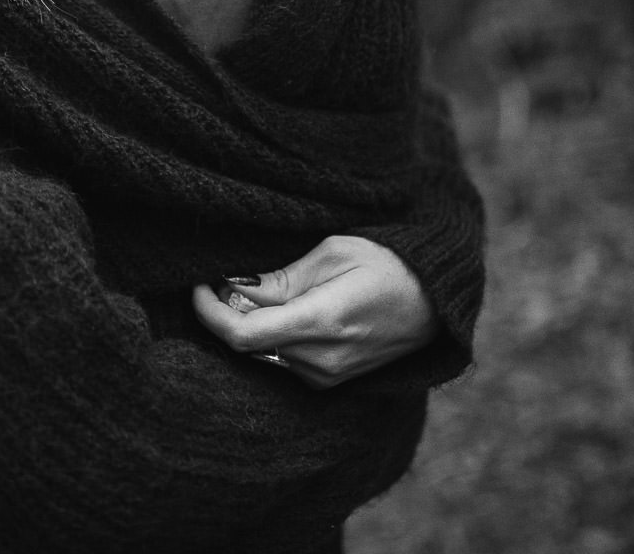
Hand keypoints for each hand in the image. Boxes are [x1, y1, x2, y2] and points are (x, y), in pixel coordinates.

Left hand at [191, 235, 437, 389]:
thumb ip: (281, 278)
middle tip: (222, 276)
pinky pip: (284, 360)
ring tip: (255, 285)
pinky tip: (279, 307)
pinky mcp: (332, 380)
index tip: (197, 284)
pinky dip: (271, 335)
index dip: (208, 312)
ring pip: (264, 352)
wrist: (436, 298)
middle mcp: (320, 360)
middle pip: (247, 344)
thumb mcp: (331, 252)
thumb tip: (234, 287)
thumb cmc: (387, 261)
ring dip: (249, 323)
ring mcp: (327, 376)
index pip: (241, 334)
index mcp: (319, 322)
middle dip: (226, 311)